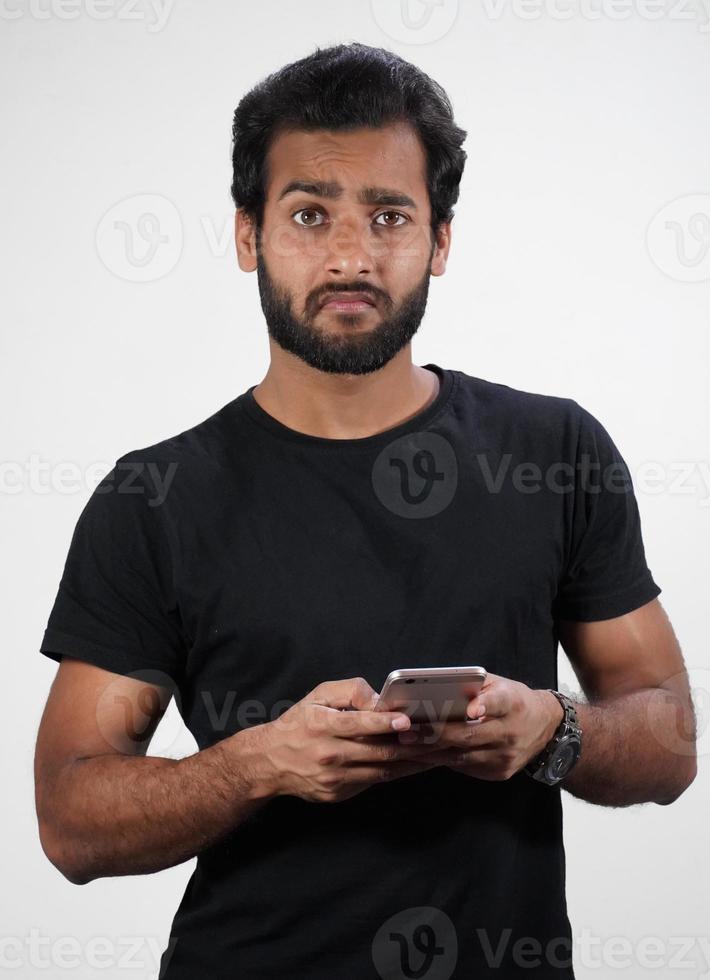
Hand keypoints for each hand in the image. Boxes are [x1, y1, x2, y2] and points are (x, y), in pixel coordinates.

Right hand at [248, 677, 444, 803]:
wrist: (271, 762)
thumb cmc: (300, 722)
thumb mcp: (318, 696)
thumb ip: (350, 691)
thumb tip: (380, 699)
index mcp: (323, 725)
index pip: (358, 723)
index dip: (384, 721)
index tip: (407, 719)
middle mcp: (329, 754)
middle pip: (378, 750)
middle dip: (412, 744)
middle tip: (441, 738)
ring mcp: (335, 778)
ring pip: (382, 769)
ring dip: (414, 762)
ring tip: (441, 753)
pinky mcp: (339, 793)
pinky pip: (375, 781)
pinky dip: (399, 772)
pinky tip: (419, 765)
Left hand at [395, 673, 564, 781]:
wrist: (547, 728)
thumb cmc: (514, 700)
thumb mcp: (500, 685)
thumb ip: (474, 685)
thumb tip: (436, 688)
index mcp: (513, 704)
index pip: (500, 703)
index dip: (485, 705)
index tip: (471, 708)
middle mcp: (511, 732)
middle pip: (470, 735)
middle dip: (436, 734)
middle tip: (407, 731)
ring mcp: (505, 756)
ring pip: (462, 756)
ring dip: (430, 751)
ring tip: (404, 745)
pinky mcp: (499, 773)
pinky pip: (465, 766)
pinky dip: (442, 760)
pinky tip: (420, 754)